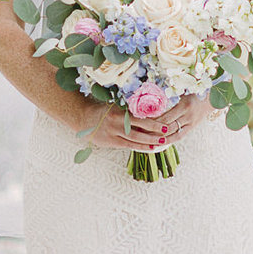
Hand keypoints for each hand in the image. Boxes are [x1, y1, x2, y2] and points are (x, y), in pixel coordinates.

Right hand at [87, 94, 204, 153]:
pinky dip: (141, 147)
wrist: (84, 119)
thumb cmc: (104, 111)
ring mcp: (114, 132)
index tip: (166, 117)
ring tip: (163, 141)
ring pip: (136, 138)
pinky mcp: (112, 142)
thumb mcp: (116, 105)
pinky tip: (151, 148)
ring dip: (151, 141)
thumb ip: (130, 107)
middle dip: (155, 129)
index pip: (140, 113)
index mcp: (120, 109)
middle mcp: (117, 120)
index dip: (154, 116)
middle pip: (140, 126)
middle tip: (168, 129)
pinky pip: (130, 145)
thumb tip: (151, 107)